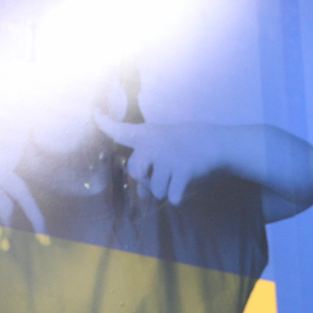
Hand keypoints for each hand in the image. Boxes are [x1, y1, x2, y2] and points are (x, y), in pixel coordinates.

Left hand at [95, 113, 228, 206]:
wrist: (215, 143)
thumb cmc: (185, 144)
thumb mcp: (164, 148)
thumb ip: (148, 168)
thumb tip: (140, 196)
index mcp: (147, 135)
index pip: (122, 130)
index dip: (106, 124)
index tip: (96, 115)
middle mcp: (154, 144)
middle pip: (135, 173)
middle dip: (146, 180)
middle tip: (160, 174)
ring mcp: (168, 157)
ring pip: (155, 190)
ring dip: (164, 190)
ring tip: (175, 175)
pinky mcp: (182, 169)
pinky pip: (172, 196)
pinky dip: (177, 197)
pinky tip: (183, 187)